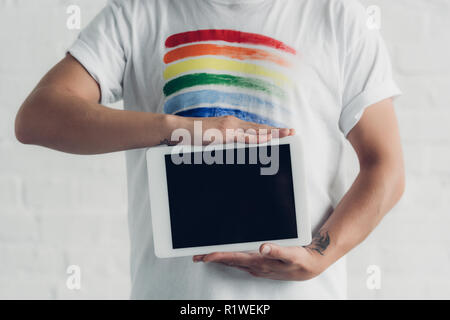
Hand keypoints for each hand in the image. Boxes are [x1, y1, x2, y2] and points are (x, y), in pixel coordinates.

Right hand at [162, 114, 294, 144]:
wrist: (178, 130)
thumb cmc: (192, 138)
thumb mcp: (212, 142)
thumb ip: (224, 145)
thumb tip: (232, 152)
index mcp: (231, 125)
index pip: (254, 129)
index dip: (269, 130)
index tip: (282, 132)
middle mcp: (232, 123)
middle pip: (259, 128)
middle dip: (276, 130)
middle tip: (293, 131)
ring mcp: (229, 127)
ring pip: (256, 131)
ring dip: (272, 133)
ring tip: (287, 134)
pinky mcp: (224, 133)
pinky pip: (244, 137)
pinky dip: (257, 138)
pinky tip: (268, 139)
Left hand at [192, 243, 328, 280]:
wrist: (308, 268)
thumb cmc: (300, 260)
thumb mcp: (291, 254)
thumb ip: (277, 250)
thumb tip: (263, 247)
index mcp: (261, 262)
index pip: (235, 258)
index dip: (219, 256)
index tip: (205, 255)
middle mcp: (256, 267)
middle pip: (229, 261)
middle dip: (212, 259)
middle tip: (196, 256)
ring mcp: (257, 268)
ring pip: (233, 263)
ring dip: (218, 259)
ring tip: (204, 257)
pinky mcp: (259, 266)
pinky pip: (239, 263)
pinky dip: (228, 259)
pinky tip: (225, 257)